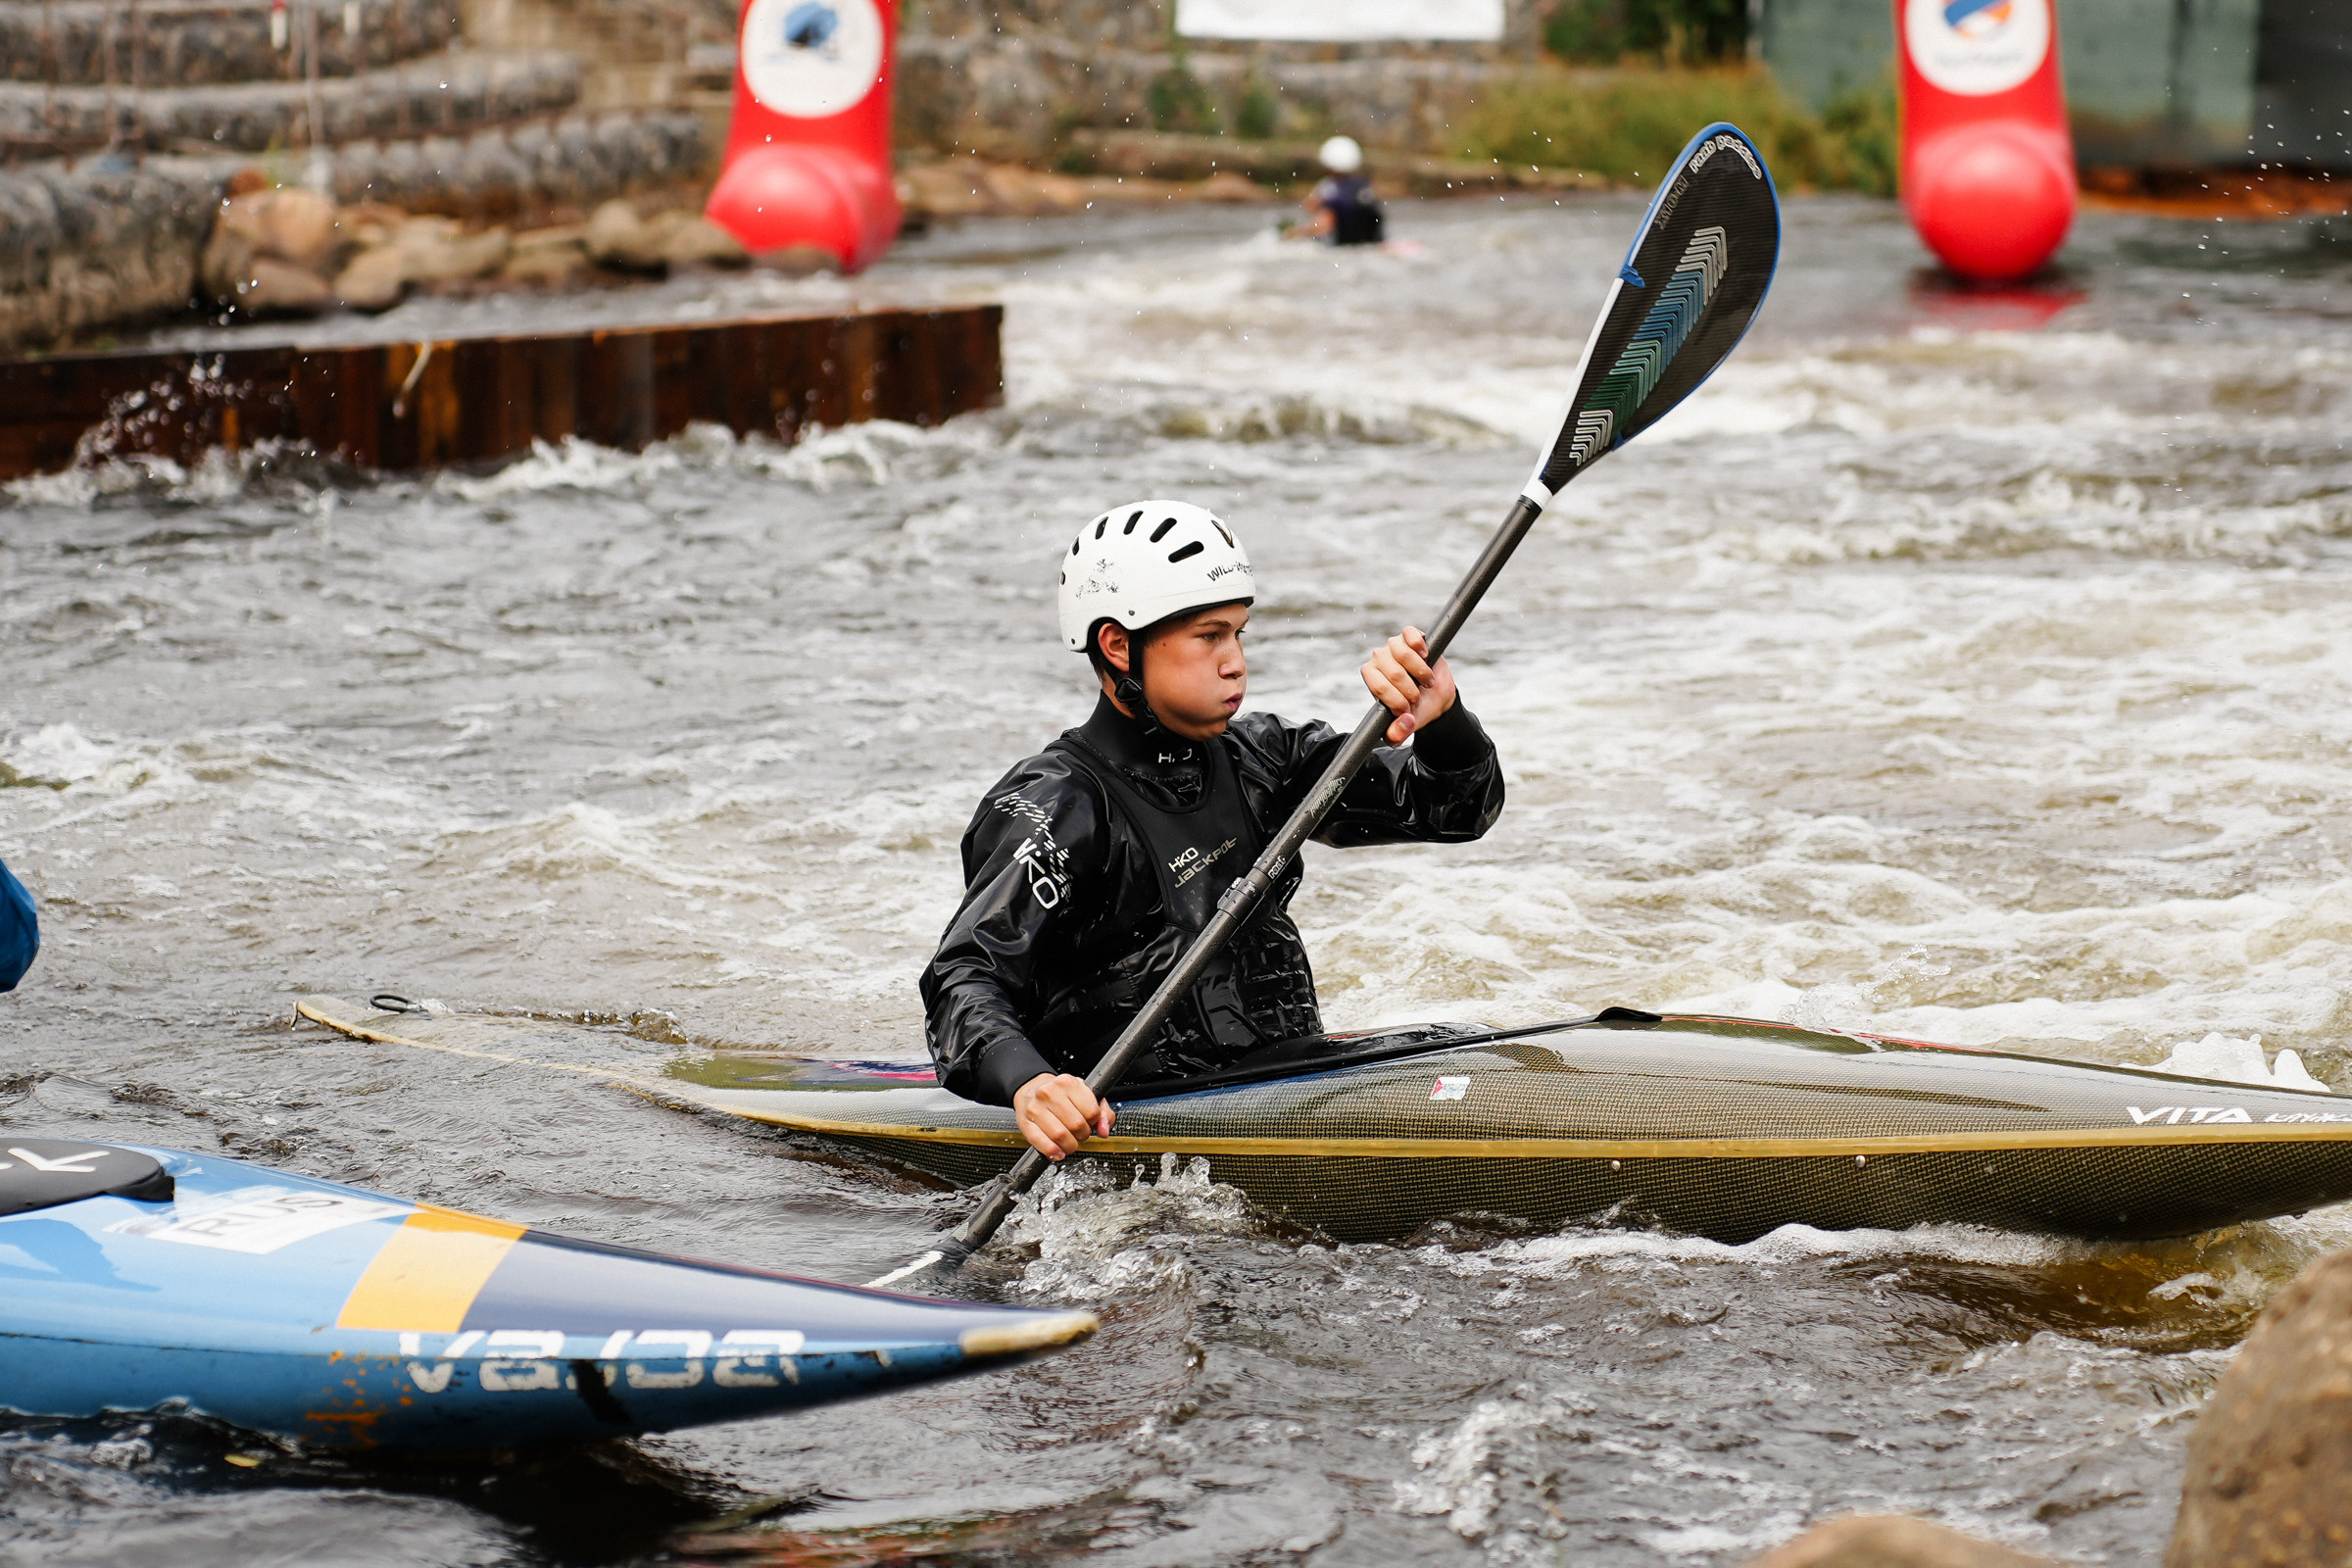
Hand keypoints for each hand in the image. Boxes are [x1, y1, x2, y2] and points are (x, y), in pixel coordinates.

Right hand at [1013, 1073, 1113, 1160]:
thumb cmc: (1059, 1093)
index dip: (1094, 1123)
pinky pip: (1041, 1143)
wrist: (1031, 1089)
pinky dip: (1053, 1152)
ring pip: (1060, 1136)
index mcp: (1068, 1083)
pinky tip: (1058, 1152)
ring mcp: (1036, 1108)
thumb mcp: (1084, 1094)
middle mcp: (1050, 1093)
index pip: (1092, 1112)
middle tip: (1079, 1134)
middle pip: (1077, 1125)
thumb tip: (1104, 1130)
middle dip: (1082, 1136)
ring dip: (1070, 1146)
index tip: (1089, 1123)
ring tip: (1070, 1143)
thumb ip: (1102, 1111)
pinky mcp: (1025, 1123)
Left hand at [1362, 626, 1455, 744]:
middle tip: (1418, 698)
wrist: (1436, 697)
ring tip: (1427, 682)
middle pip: (1393, 672)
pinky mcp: (1409, 636)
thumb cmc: (1417, 709)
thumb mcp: (1406, 726)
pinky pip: (1410, 634)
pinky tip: (1426, 655)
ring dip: (1420, 672)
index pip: (1378, 685)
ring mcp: (1393, 645)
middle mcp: (1379, 659)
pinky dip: (1419, 645)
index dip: (1395, 699)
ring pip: (1403, 654)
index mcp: (1372, 678)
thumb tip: (1404, 723)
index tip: (1407, 710)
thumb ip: (1398, 733)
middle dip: (1410, 690)